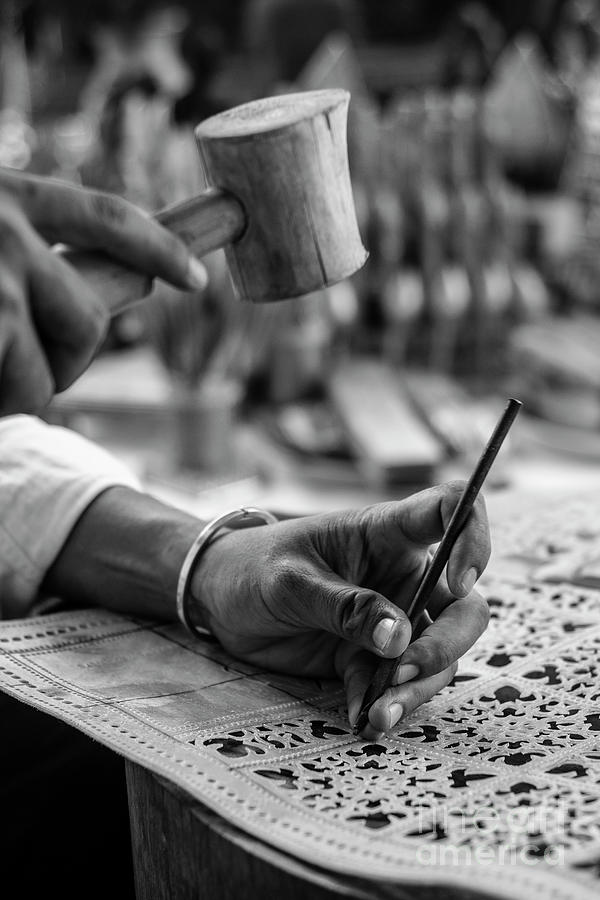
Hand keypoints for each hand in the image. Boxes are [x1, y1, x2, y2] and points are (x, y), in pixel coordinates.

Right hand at [0, 168, 206, 413]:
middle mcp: (6, 228)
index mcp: (7, 195)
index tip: (196, 276)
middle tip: (28, 373)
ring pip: (54, 366)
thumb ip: (20, 250)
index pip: (105, 217)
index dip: (158, 249)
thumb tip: (77, 294)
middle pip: (90, 317)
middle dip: (68, 360)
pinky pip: (19, 391)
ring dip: (21, 386)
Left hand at [192, 482, 490, 738]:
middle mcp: (402, 575)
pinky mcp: (374, 657)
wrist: (222, 600)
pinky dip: (387, 704)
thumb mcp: (290, 583)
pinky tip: (362, 718)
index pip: (449, 510)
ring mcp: (394, 619)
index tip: (461, 581)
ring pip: (438, 656)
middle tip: (402, 673)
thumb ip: (344, 606)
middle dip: (445, 645)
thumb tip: (399, 637)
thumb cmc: (254, 568)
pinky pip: (400, 684)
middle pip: (463, 607)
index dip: (473, 537)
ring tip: (377, 716)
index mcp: (386, 532)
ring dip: (415, 688)